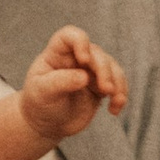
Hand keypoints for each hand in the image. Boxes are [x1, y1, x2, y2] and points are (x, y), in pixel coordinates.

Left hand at [18, 26, 128, 148]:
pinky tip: (115, 109)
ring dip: (117, 82)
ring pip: (111, 67)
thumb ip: (60, 82)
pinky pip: (117, 84)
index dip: (80, 42)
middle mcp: (76, 58)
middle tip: (106, 90)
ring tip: (116, 101)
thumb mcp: (42, 93)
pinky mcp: (100, 86)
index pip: (70, 36)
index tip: (84, 59)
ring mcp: (90, 71)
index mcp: (57, 53)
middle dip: (104, 70)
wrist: (46, 124)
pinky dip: (120, 95)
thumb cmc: (39, 103)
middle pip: (96, 54)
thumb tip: (84, 77)